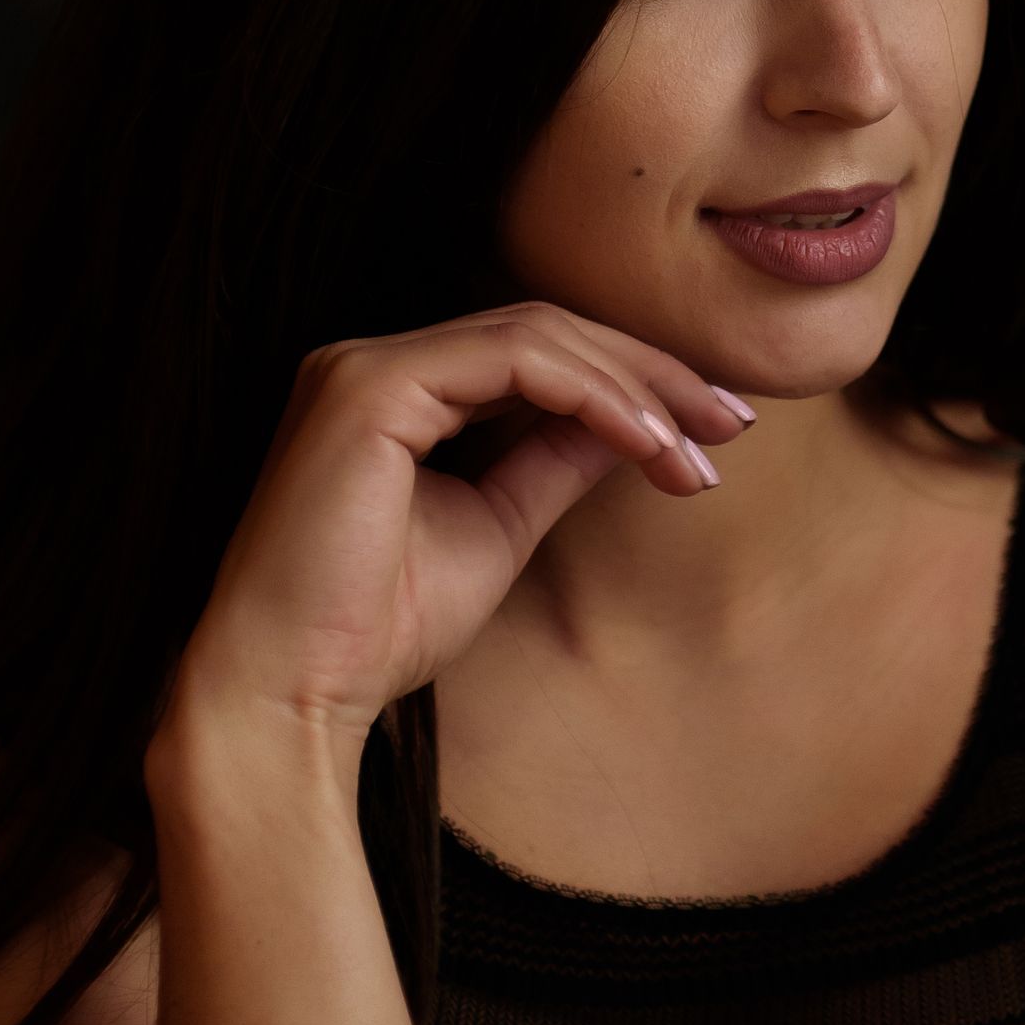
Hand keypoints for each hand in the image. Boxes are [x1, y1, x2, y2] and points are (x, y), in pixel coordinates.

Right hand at [144, 301, 751, 782]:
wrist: (292, 693)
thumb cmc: (379, 628)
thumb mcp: (499, 528)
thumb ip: (558, 464)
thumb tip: (643, 426)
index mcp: (397, 391)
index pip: (537, 355)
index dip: (635, 384)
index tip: (714, 436)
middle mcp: (373, 362)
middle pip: (547, 331)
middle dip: (652, 374)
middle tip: (732, 423)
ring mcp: (365, 365)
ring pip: (538, 336)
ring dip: (636, 388)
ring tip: (698, 449)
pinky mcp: (370, 385)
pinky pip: (513, 362)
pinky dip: (595, 397)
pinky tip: (648, 444)